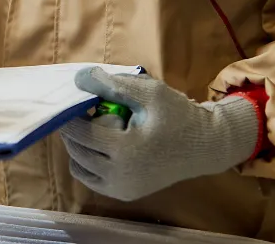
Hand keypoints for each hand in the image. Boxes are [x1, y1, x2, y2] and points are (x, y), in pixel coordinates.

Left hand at [59, 67, 259, 201]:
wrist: (205, 147)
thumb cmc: (179, 116)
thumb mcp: (149, 92)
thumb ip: (113, 85)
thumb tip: (78, 79)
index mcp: (126, 151)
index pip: (80, 133)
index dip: (69, 116)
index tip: (70, 101)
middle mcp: (120, 176)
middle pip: (77, 151)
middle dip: (72, 130)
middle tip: (81, 112)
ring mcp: (122, 189)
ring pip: (80, 168)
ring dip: (78, 147)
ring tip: (91, 128)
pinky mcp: (126, 194)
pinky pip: (92, 179)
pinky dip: (87, 162)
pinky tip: (100, 145)